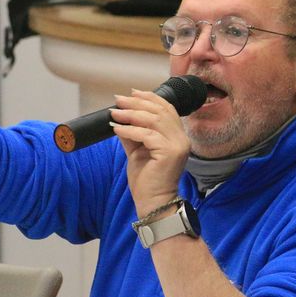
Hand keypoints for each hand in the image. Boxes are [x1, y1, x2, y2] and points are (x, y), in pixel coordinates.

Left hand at [110, 88, 190, 216]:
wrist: (152, 203)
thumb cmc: (146, 180)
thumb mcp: (137, 150)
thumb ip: (133, 132)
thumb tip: (120, 116)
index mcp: (177, 136)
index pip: (167, 108)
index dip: (149, 97)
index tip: (131, 93)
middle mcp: (181, 138)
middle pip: (160, 111)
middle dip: (136, 103)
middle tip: (118, 100)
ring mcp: (178, 145)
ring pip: (154, 120)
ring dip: (131, 114)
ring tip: (114, 113)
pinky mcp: (170, 153)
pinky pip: (147, 135)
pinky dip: (130, 130)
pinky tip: (117, 129)